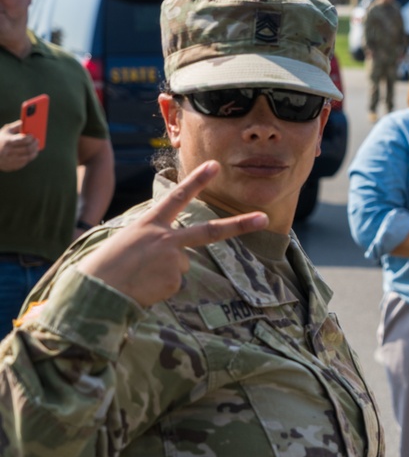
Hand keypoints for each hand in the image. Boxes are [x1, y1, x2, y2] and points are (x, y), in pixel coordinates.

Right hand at [0, 120, 38, 171]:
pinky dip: (30, 157)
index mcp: (8, 142)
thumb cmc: (0, 140)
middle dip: (34, 144)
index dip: (30, 138)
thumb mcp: (4, 132)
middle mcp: (9, 151)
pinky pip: (24, 162)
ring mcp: (11, 160)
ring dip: (34, 151)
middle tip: (37, 141)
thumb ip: (15, 127)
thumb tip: (25, 122)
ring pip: (28, 156)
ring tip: (36, 147)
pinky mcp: (12, 166)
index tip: (33, 135)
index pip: (23, 140)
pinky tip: (32, 153)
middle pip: (27, 149)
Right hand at [76, 161, 267, 306]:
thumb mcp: (128, 240)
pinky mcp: (175, 280)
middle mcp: (166, 238)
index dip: (197, 181)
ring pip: (183, 265)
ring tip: (140, 277)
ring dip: (164, 273)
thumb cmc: (106, 266)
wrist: (96, 291)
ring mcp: (174, 260)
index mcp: (150, 223)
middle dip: (240, 225)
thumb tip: (182, 257)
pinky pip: (176, 283)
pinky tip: (144, 287)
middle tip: (264, 218)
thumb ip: (156, 239)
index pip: (177, 197)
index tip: (215, 165)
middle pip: (210, 232)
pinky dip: (161, 287)